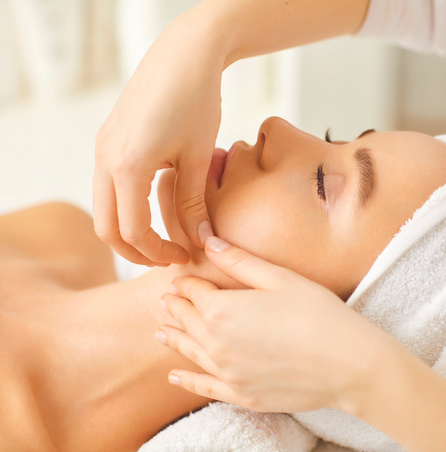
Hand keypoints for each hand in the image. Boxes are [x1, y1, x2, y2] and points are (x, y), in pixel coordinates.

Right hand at [93, 15, 223, 265]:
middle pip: (107, 228)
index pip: (134, 232)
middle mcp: (105, 159)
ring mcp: (102, 148)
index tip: (186, 256)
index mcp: (128, 166)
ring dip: (130, 230)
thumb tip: (199, 242)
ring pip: (104, 209)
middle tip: (169, 257)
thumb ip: (193, 204)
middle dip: (136, 251)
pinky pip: (108, 187)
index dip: (159, 252)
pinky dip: (127, 207)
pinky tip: (156, 208)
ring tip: (165, 238)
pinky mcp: (108, 140)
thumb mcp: (199, 157)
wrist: (184, 55)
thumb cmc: (197, 102)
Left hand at [157, 236, 392, 413]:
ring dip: (174, 339)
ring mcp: (227, 374)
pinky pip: (203, 387)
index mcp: (222, 310)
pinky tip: (174, 376)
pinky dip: (186, 380)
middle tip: (165, 301)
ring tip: (161, 332)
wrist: (347, 363)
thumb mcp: (279, 278)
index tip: (180, 279)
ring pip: (190, 353)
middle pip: (187, 322)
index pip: (194, 292)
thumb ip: (238, 261)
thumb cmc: (318, 314)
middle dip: (175, 309)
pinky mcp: (241, 395)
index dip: (186, 283)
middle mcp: (216, 344)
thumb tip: (206, 240)